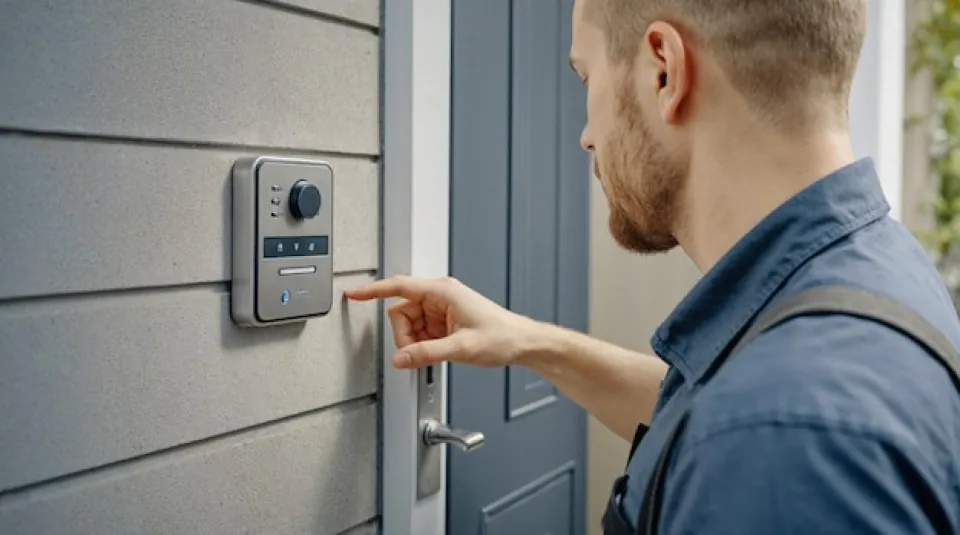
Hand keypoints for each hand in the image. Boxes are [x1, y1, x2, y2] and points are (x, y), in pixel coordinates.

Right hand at [343, 275, 537, 368]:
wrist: (521, 343)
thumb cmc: (501, 336)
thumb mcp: (461, 348)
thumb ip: (426, 353)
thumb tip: (400, 358)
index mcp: (442, 291)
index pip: (399, 287)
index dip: (373, 290)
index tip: (354, 293)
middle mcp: (440, 296)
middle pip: (401, 312)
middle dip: (405, 335)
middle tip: (420, 352)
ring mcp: (441, 308)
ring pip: (409, 324)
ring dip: (415, 341)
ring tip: (438, 351)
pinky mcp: (444, 320)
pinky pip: (421, 331)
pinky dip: (423, 344)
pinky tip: (439, 351)